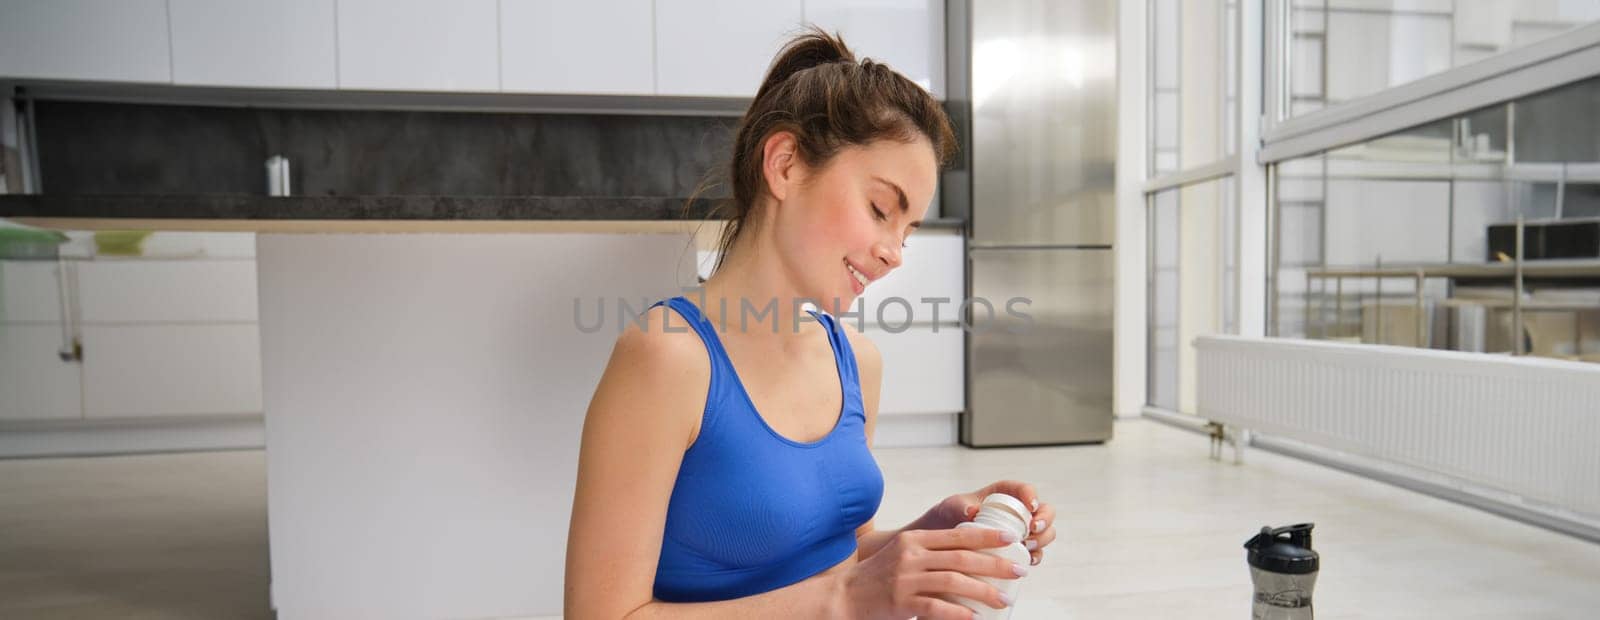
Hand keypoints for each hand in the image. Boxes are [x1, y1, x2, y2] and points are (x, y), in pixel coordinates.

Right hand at [834, 527, 1028, 619]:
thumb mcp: (902, 554)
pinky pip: (935, 608)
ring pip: (953, 582)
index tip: (1011, 539)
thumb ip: (930, 551)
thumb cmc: (879, 577)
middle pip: (961, 557)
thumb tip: (970, 556)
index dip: (986, 535)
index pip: (957, 534)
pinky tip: (973, 617)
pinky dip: (957, 613)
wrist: (846, 596)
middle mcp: (911, 555)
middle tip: (1018, 570)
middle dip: (994, 564)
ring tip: (1003, 599)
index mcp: (914, 539)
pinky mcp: (900, 602)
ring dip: (983, 591)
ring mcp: (905, 579)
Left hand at [917, 480, 1058, 565]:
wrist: (939, 546)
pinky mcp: (1019, 551)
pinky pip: (1036, 553)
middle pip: (1044, 511)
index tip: (1029, 505)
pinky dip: (1036, 557)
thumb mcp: (950, 508)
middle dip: (1044, 519)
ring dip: (1042, 539)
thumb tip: (972, 511)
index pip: (1024, 490)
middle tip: (1032, 529)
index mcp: (1003, 494)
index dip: (1031, 495)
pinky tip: (1028, 561)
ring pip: (1045, 533)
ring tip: (1028, 545)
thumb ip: (959, 506)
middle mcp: (1016, 512)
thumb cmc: (946, 520)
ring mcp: (1020, 532)